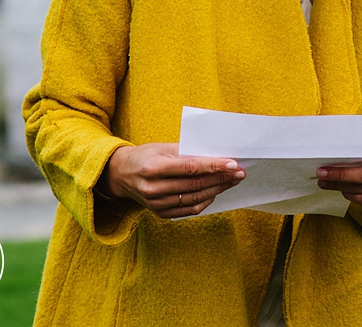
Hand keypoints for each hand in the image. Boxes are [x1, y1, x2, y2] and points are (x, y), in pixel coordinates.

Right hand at [97, 142, 244, 218]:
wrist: (121, 175)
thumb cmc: (146, 156)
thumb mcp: (163, 147)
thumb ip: (187, 152)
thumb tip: (216, 155)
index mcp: (153, 168)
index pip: (190, 168)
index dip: (213, 166)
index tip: (233, 164)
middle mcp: (153, 188)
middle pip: (195, 185)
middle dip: (221, 178)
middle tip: (240, 172)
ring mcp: (156, 203)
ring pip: (194, 198)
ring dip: (217, 190)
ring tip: (232, 181)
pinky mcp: (160, 213)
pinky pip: (188, 209)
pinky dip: (205, 201)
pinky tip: (216, 192)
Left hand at [317, 141, 361, 207]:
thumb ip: (359, 149)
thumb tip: (332, 151)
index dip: (346, 162)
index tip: (325, 163)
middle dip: (340, 176)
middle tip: (321, 175)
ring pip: (360, 189)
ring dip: (339, 187)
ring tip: (324, 182)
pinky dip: (349, 195)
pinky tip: (341, 189)